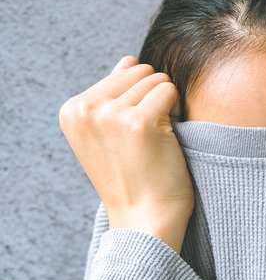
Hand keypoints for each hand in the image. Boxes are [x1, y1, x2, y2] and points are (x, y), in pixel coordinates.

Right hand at [59, 56, 192, 253]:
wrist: (145, 220)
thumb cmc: (134, 178)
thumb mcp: (110, 133)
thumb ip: (116, 93)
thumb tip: (129, 60)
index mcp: (72, 109)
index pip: (124, 72)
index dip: (140, 99)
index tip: (133, 135)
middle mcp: (86, 108)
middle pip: (141, 71)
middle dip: (154, 98)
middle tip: (149, 137)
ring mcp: (111, 114)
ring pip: (158, 80)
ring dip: (167, 107)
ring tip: (156, 141)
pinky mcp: (140, 122)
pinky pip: (171, 92)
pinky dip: (178, 112)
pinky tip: (168, 139)